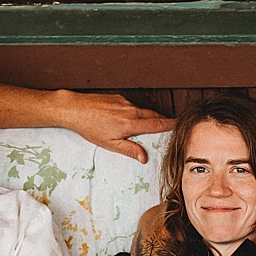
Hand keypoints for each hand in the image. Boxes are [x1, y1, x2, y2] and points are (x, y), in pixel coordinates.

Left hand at [52, 90, 175, 163]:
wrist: (75, 108)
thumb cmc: (90, 128)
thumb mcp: (110, 144)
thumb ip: (129, 149)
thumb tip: (144, 158)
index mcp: (131, 123)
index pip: (157, 124)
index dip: (170, 125)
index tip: (180, 125)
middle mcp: (131, 110)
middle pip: (153, 115)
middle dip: (162, 121)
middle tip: (168, 127)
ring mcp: (124, 102)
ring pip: (142, 110)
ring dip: (147, 117)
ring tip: (146, 126)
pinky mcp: (117, 98)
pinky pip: (131, 106)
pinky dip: (134, 112)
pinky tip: (126, 118)